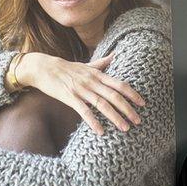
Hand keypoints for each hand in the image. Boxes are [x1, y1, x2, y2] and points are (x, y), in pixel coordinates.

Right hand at [16, 52, 145, 135]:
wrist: (43, 68)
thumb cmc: (67, 68)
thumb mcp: (87, 64)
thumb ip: (102, 62)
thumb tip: (116, 54)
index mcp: (98, 74)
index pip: (120, 84)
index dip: (133, 94)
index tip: (142, 104)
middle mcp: (92, 82)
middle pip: (114, 96)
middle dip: (128, 109)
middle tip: (138, 121)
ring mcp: (81, 90)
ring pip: (102, 105)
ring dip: (115, 117)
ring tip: (125, 128)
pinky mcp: (70, 97)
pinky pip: (84, 111)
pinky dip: (93, 121)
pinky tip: (101, 131)